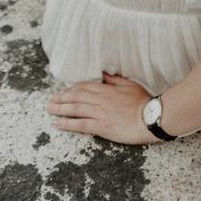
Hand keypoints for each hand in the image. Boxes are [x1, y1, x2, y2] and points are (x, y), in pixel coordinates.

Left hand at [46, 72, 160, 145]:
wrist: (151, 118)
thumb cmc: (144, 102)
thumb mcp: (130, 85)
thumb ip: (115, 80)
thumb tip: (104, 73)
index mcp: (108, 89)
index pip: (85, 87)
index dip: (72, 89)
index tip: (64, 92)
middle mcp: (101, 100)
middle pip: (76, 97)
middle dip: (61, 98)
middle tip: (50, 100)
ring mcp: (100, 113)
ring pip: (75, 109)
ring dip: (59, 109)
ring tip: (49, 109)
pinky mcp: (101, 126)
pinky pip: (80, 124)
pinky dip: (67, 124)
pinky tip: (57, 124)